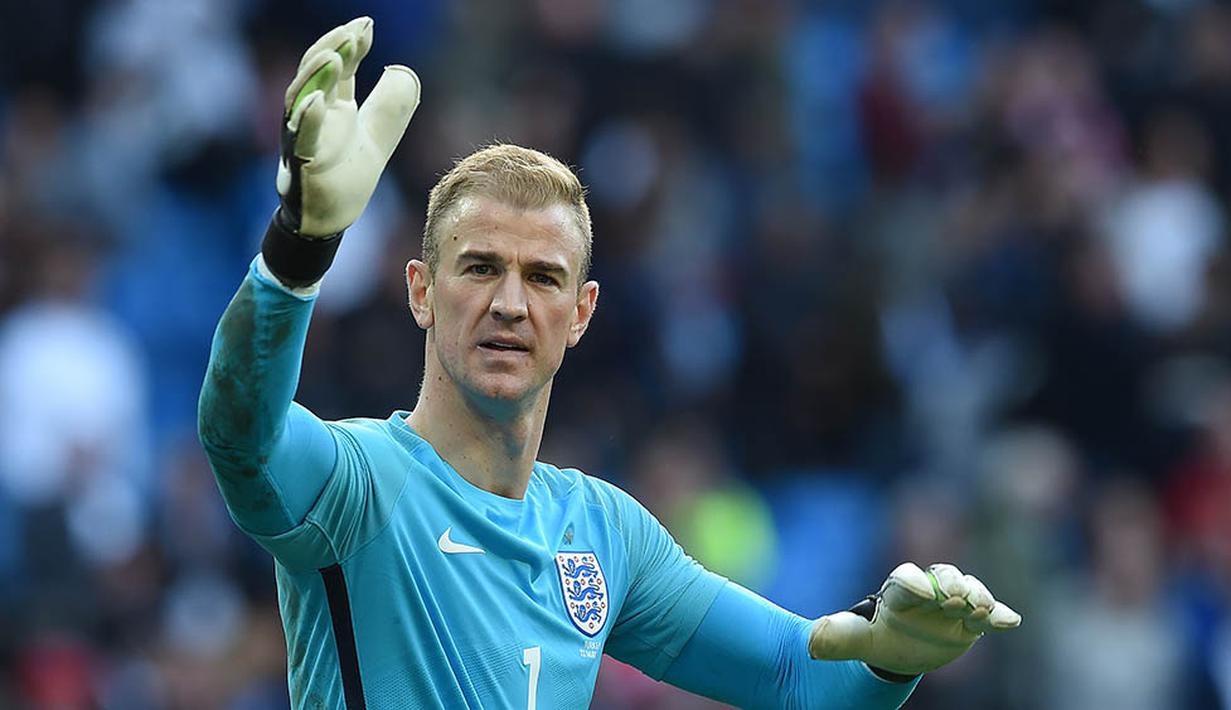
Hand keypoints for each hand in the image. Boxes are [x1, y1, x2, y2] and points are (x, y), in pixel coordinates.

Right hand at [277, 16, 419, 237]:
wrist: (329, 219)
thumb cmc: (347, 175)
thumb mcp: (379, 135)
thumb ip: (391, 106)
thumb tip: (403, 71)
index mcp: (331, 106)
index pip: (337, 67)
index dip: (350, 45)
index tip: (367, 25)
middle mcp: (312, 116)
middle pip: (314, 73)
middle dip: (332, 48)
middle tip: (354, 31)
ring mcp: (301, 138)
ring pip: (299, 99)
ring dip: (315, 75)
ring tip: (335, 54)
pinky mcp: (300, 165)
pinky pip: (299, 139)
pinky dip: (307, 119)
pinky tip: (318, 100)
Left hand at [808, 562, 1020, 676]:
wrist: (899, 649)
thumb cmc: (875, 637)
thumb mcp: (852, 639)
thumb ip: (835, 637)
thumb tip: (812, 641)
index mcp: (897, 592)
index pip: (906, 578)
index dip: (914, 582)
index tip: (923, 592)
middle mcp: (929, 592)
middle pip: (944, 576)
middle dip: (952, 584)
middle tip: (955, 598)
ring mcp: (952, 605)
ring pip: (970, 590)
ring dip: (978, 597)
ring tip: (980, 611)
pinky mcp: (970, 622)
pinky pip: (989, 616)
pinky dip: (1000, 616)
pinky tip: (1011, 621)